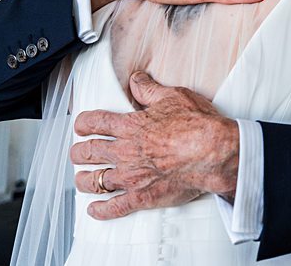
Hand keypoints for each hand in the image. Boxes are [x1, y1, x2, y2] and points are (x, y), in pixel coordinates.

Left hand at [71, 71, 239, 219]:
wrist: (213, 153)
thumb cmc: (197, 125)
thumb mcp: (172, 96)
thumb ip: (149, 90)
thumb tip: (136, 80)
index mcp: (130, 126)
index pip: (95, 122)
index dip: (83, 123)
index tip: (81, 126)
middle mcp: (125, 152)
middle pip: (89, 152)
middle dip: (79, 152)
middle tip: (77, 153)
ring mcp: (132, 176)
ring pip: (96, 181)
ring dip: (84, 180)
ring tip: (82, 180)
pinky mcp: (143, 197)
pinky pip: (115, 207)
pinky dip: (102, 210)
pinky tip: (95, 209)